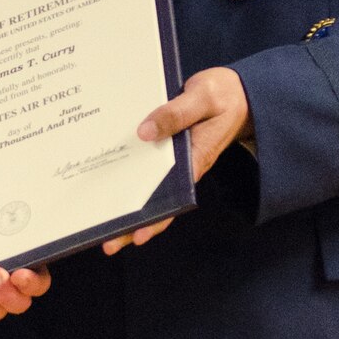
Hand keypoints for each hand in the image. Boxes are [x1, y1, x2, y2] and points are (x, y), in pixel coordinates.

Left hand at [103, 67, 251, 257]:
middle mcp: (183, 167)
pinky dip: (127, 177)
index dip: (156, 220)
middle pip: (157, 202)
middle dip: (133, 224)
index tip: (138, 236)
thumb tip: (144, 132)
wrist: (237, 93)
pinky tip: (107, 184)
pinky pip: (145, 169)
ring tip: (101, 226)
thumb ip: (176, 114)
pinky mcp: (166, 150)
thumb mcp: (203, 97)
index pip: (174, 198)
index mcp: (195, 159)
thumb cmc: (223, 95)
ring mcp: (173, 162)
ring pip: (148, 188)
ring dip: (126, 204)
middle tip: (108, 245)